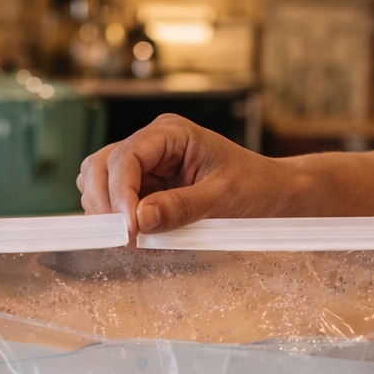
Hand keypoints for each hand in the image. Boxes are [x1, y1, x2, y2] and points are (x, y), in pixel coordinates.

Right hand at [77, 115, 287, 237]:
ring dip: (110, 214)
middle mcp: (151, 144)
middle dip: (105, 204)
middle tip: (124, 238)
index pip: (126, 157)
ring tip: (138, 240)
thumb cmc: (255, 187)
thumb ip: (181, 207)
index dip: (119, 194)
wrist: (273, 194)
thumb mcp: (222, 198)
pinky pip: (118, 204)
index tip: (129, 228)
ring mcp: (145, 166)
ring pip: (100, 185)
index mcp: (170, 133)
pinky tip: (145, 238)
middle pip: (100, 167)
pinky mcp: (146, 188)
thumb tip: (140, 218)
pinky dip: (122, 224)